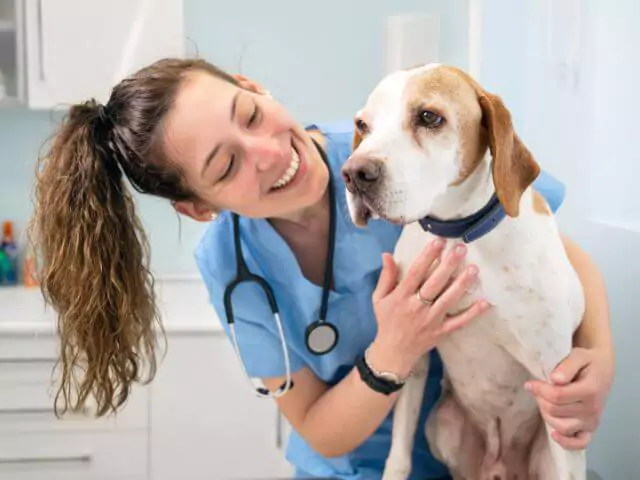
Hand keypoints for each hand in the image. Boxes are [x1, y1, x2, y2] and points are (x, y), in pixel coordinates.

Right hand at [369, 239, 490, 377]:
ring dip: (462, 284)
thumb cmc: (386, 321)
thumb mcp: (379, 298)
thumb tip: (387, 254)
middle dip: (448, 264)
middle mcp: (417, 307)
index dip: (427, 256)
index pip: (416, 272)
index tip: (438, 242)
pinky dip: (473, 314)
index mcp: (401, 297)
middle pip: (435, 283)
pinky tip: (485, 303)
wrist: (393, 352)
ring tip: (474, 269)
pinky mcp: (442, 331)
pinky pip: (459, 322)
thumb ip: (386, 277)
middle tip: (461, 249)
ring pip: (449, 299)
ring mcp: (431, 320)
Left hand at [525, 347, 613, 449]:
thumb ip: (567, 366)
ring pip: (562, 427)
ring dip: (547, 415)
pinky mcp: (590, 429)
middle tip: (538, 389)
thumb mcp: (578, 355)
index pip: (557, 395)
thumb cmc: (587, 362)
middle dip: (541, 399)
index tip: (529, 384)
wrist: (601, 369)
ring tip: (544, 402)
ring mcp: (592, 421)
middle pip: (555, 411)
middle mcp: (592, 409)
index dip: (539, 390)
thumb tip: (555, 379)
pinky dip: (566, 442)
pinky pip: (579, 443)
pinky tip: (554, 434)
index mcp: (590, 390)